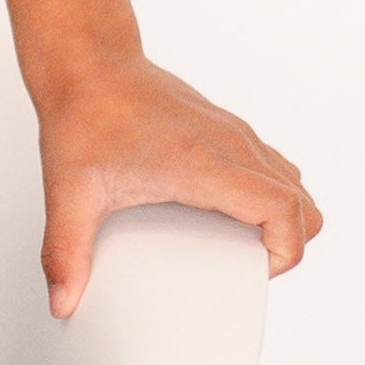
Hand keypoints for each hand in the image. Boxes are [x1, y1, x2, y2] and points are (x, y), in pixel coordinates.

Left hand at [33, 50, 320, 315]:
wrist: (88, 63)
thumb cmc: (84, 117)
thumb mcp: (69, 193)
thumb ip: (65, 253)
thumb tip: (62, 301)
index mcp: (203, 163)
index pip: (283, 207)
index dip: (285, 251)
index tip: (255, 273)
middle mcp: (231, 144)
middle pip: (302, 202)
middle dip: (287, 243)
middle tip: (244, 265)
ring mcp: (234, 133)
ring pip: (292, 182)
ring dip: (281, 218)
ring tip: (236, 244)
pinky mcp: (228, 129)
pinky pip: (272, 167)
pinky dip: (267, 196)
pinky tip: (223, 213)